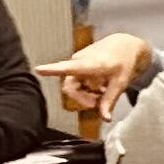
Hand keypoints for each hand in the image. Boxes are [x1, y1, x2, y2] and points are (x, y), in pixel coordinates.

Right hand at [34, 35, 151, 123]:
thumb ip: (110, 101)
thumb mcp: (120, 83)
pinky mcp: (77, 64)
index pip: (68, 67)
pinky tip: (99, 87)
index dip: (52, 69)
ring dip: (86, 94)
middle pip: (70, 87)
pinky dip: (87, 89)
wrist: (125, 45)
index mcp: (90, 63)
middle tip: (97, 103)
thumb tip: (105, 118)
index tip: (38, 69)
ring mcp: (77, 62)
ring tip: (102, 92)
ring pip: (73, 87)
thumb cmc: (124, 60)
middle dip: (82, 99)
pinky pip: (77, 82)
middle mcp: (79, 61)